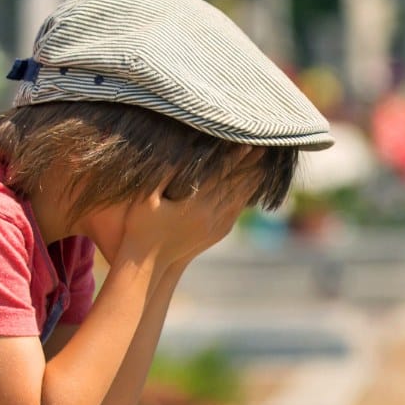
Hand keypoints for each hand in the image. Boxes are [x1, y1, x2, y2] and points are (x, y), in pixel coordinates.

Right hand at [117, 148, 264, 271]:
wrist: (148, 262)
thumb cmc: (141, 226)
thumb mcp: (144, 199)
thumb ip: (161, 176)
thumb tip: (176, 153)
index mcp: (193, 205)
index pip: (219, 175)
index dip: (233, 158)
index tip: (246, 142)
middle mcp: (209, 216)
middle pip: (234, 185)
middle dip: (249, 165)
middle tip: (264, 147)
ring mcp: (215, 226)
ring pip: (239, 199)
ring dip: (252, 181)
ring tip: (264, 164)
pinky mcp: (216, 233)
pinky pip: (235, 212)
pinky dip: (245, 198)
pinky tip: (251, 189)